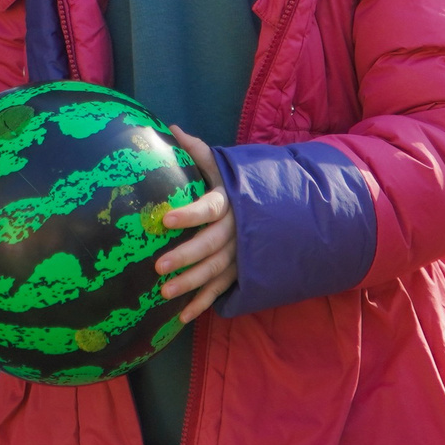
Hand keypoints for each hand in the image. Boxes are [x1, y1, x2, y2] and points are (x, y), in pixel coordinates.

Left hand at [156, 127, 236, 323]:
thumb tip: (171, 129)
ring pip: (215, 270)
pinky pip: (222, 289)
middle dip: (185, 256)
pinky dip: (204, 304)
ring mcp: (241, 253)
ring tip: (164, 292)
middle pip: (210, 245)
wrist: (286, 210)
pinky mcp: (242, 271)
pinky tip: (183, 316)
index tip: (165, 219)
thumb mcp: (226, 168)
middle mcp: (236, 229)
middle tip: (158, 267)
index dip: (188, 213)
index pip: (208, 207)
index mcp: (229, 202)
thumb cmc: (242, 187)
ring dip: (191, 284)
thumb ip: (198, 153)